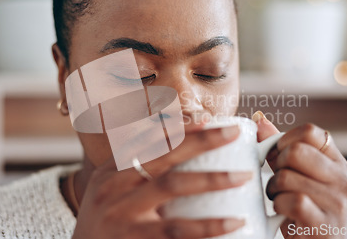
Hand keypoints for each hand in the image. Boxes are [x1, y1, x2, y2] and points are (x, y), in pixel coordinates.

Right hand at [72, 122, 250, 238]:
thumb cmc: (103, 223)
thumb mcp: (110, 191)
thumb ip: (134, 168)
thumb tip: (175, 141)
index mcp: (112, 171)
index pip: (148, 140)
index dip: (178, 129)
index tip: (208, 119)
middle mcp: (114, 186)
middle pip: (164, 156)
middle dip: (200, 141)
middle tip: (232, 133)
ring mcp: (123, 213)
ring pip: (171, 187)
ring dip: (211, 179)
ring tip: (243, 176)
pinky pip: (178, 231)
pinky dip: (207, 226)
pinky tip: (232, 221)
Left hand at [254, 112, 346, 238]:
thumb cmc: (302, 210)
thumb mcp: (294, 176)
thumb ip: (279, 149)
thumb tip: (259, 119)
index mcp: (336, 162)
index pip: (310, 131)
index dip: (286, 140)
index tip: (279, 156)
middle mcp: (342, 179)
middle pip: (295, 152)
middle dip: (277, 166)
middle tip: (278, 181)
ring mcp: (337, 202)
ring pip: (287, 177)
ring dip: (273, 189)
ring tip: (279, 199)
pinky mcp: (325, 223)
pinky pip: (292, 200)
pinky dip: (278, 205)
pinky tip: (282, 212)